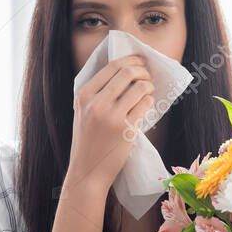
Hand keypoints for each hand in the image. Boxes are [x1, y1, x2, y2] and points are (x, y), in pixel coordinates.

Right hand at [65, 55, 155, 194]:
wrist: (87, 172)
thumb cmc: (87, 142)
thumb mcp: (82, 113)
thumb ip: (96, 94)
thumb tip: (123, 71)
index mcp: (83, 95)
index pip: (112, 66)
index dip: (131, 60)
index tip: (140, 62)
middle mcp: (96, 102)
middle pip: (128, 72)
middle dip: (143, 70)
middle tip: (148, 76)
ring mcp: (111, 116)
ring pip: (140, 86)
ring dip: (149, 86)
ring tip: (149, 91)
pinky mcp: (126, 129)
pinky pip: (145, 104)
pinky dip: (150, 101)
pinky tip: (147, 105)